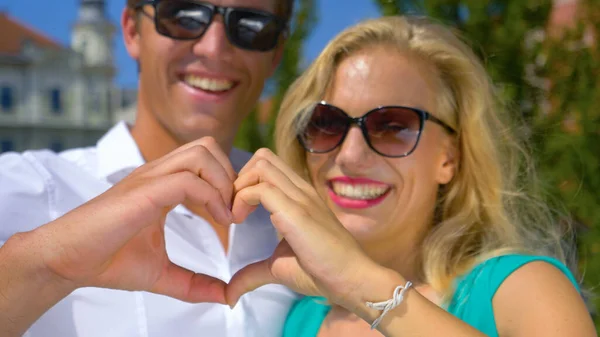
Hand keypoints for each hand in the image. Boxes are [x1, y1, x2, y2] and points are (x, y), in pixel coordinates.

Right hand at [30, 137, 235, 303]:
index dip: (228, 183)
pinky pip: (187, 180)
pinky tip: (218, 221)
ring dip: (224, 182)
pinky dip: (211, 196)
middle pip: (207, 147)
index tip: (234, 215)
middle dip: (231, 174)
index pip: (206, 160)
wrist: (67, 262)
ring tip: (227, 215)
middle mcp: (157, 174)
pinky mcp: (143, 192)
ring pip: (201, 153)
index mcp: (162, 184)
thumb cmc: (108, 261)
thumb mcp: (162, 273)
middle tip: (235, 210)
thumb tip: (225, 296)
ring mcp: (149, 179)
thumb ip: (194, 283)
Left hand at [226, 149, 382, 311]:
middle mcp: (300, 189)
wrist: (352, 279)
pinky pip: (261, 188)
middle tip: (233, 209)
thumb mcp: (278, 267)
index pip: (268, 166)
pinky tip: (239, 223)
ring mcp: (300, 197)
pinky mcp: (297, 211)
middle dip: (239, 178)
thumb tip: (230, 294)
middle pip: (262, 156)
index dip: (245, 183)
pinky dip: (241, 200)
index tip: (236, 213)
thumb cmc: (322, 272)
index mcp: (299, 196)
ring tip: (236, 216)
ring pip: (261, 164)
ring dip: (239, 186)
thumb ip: (253, 273)